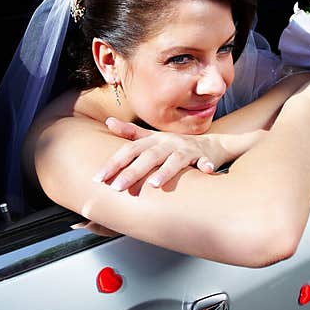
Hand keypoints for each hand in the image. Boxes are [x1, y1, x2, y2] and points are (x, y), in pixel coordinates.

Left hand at [94, 118, 219, 190]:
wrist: (211, 145)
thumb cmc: (176, 145)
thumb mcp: (153, 138)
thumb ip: (131, 132)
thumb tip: (108, 122)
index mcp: (154, 140)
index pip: (130, 150)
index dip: (114, 162)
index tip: (98, 178)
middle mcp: (168, 143)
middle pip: (148, 156)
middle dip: (132, 172)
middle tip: (116, 187)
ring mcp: (186, 150)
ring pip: (175, 160)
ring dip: (166, 171)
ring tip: (154, 184)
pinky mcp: (204, 157)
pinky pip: (205, 162)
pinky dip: (206, 165)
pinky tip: (207, 171)